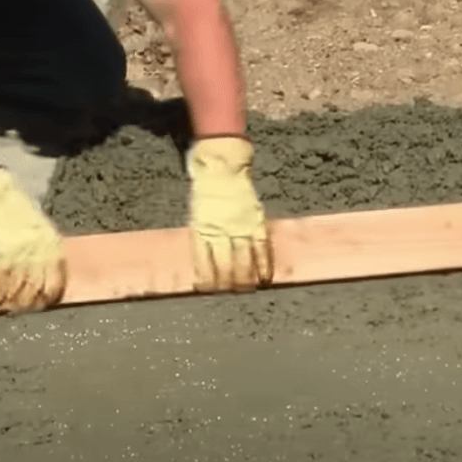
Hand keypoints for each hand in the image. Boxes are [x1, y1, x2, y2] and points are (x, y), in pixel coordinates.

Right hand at [0, 168, 65, 316]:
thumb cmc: (13, 208)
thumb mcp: (38, 225)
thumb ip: (44, 245)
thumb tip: (48, 266)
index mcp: (51, 244)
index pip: (58, 277)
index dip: (54, 294)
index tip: (49, 302)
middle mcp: (37, 254)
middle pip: (39, 288)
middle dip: (36, 303)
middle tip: (31, 311)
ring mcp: (16, 259)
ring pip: (19, 291)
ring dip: (16, 305)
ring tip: (13, 312)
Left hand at [187, 135, 273, 291]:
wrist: (222, 166)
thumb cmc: (206, 190)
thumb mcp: (195, 213)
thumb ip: (201, 236)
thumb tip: (204, 262)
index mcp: (201, 229)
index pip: (203, 262)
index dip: (206, 280)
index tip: (208, 291)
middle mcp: (220, 231)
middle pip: (225, 266)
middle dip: (227, 284)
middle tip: (230, 295)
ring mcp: (240, 227)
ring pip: (244, 261)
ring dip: (246, 280)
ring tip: (247, 291)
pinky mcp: (256, 222)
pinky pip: (262, 248)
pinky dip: (265, 265)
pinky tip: (266, 278)